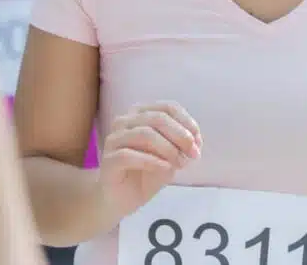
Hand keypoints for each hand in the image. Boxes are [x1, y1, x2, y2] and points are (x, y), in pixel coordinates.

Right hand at [98, 101, 202, 220]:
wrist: (121, 200)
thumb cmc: (146, 174)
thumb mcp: (170, 156)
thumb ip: (181, 146)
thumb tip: (196, 140)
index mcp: (140, 114)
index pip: (167, 107)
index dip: (186, 122)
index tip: (198, 141)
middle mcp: (125, 121)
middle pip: (158, 118)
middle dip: (181, 135)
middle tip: (193, 154)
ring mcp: (114, 139)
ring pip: (145, 134)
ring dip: (169, 149)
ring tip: (180, 164)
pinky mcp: (108, 160)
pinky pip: (130, 155)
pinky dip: (152, 161)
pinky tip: (165, 169)